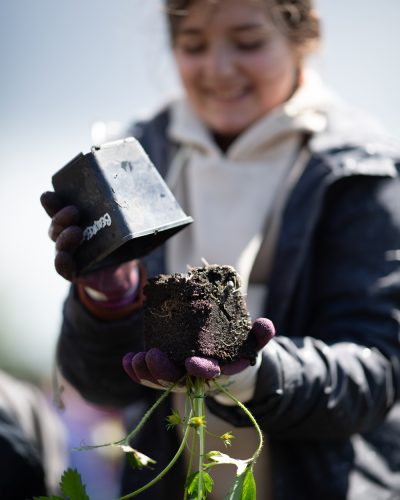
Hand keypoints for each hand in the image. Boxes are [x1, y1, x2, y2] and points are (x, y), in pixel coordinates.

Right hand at [40, 191, 139, 302]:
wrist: (122, 273)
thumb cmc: (123, 243)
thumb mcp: (131, 227)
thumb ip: (137, 215)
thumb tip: (156, 202)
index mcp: (77, 218)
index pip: (59, 207)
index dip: (53, 201)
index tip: (51, 194)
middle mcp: (67, 233)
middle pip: (57, 223)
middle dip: (62, 216)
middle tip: (75, 210)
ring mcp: (69, 252)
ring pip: (58, 243)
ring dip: (64, 237)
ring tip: (76, 232)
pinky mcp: (73, 271)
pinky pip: (63, 267)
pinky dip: (62, 262)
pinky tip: (65, 256)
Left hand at [122, 318, 274, 400]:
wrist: (229, 366)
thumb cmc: (239, 350)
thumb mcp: (253, 343)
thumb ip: (260, 335)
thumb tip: (266, 324)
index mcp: (219, 371)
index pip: (209, 373)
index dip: (201, 370)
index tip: (193, 362)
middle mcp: (197, 379)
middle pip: (178, 380)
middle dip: (163, 371)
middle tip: (150, 355)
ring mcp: (180, 378)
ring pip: (161, 380)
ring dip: (146, 373)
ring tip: (133, 359)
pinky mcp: (168, 372)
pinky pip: (150, 376)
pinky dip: (137, 371)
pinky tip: (126, 360)